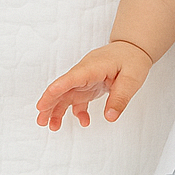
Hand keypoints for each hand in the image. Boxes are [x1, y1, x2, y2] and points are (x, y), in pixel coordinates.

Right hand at [36, 41, 152, 130]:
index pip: (70, 79)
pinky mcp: (88, 85)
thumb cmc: (132, 59)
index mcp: (92, 68)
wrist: (133, 48)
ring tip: (52, 126)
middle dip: (49, 104)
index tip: (42, 104)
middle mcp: (84, 73)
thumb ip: (120, 98)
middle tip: (41, 121)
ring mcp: (84, 79)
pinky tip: (84, 121)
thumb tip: (110, 118)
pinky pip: (78, 99)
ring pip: (66, 95)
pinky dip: (78, 111)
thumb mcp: (132, 80)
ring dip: (58, 110)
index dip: (55, 91)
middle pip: (62, 89)